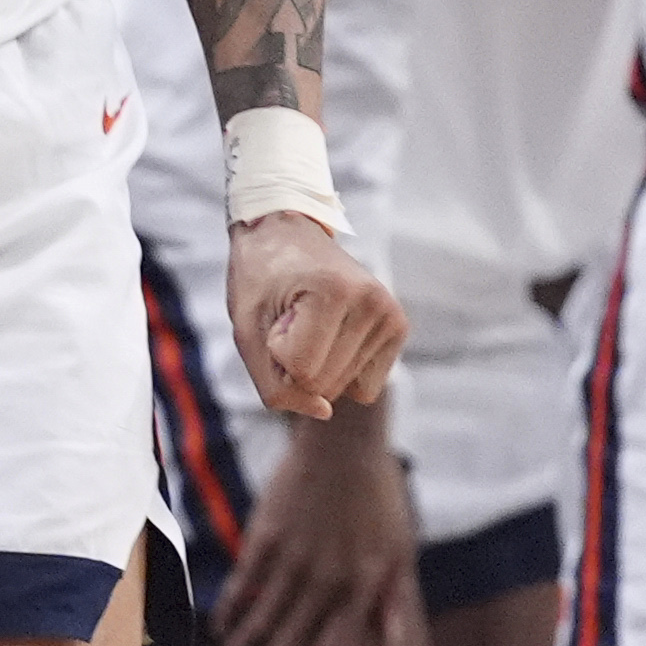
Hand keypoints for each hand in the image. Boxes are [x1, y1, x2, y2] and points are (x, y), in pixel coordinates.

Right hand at [212, 389, 412, 645]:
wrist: (344, 442)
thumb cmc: (378, 494)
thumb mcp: (399, 547)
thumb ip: (391, 598)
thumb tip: (388, 642)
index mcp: (361, 588)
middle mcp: (327, 581)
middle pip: (292, 644)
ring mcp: (295, 560)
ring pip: (264, 619)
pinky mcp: (267, 537)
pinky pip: (244, 583)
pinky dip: (230, 608)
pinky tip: (219, 627)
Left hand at [226, 211, 403, 420]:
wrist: (286, 232)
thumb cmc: (261, 279)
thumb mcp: (247, 330)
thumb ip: (275, 385)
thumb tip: (324, 413)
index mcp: (333, 291)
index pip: (300, 372)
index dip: (275, 353)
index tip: (276, 314)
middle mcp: (371, 300)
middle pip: (323, 385)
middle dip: (295, 364)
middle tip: (291, 317)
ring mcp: (390, 313)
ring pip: (342, 389)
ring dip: (317, 366)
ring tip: (310, 322)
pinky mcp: (397, 326)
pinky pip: (365, 387)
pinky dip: (342, 372)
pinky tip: (333, 334)